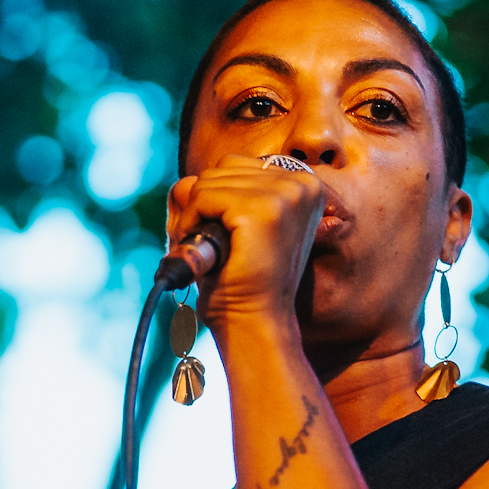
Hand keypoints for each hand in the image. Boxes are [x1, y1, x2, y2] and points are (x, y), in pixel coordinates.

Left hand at [167, 155, 331, 330]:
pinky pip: (203, 196)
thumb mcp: (228, 225)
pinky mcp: (262, 209)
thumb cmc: (241, 280)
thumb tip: (184, 182)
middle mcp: (302, 184)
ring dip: (195, 215)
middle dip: (204, 205)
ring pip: (210, 180)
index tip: (225, 234)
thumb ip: (206, 194)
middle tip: (211, 246)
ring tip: (211, 251)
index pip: (239, 166)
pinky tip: (206, 250)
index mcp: (304, 186)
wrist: (254, 322)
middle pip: (225, 167)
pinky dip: (191, 223)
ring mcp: (285, 195)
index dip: (218, 199)